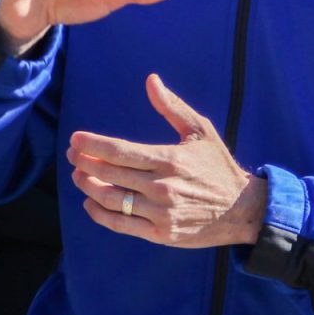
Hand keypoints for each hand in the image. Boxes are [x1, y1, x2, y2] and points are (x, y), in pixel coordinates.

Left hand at [67, 74, 268, 247]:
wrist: (242, 209)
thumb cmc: (217, 165)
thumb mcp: (200, 130)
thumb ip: (172, 107)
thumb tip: (151, 80)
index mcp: (169, 159)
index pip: (120, 151)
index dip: (92, 145)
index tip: (75, 139)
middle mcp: (163, 187)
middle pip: (110, 175)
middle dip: (84, 163)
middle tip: (72, 155)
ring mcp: (160, 213)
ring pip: (111, 200)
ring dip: (88, 187)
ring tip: (78, 176)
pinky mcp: (160, 234)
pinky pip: (121, 225)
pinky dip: (99, 214)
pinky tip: (90, 203)